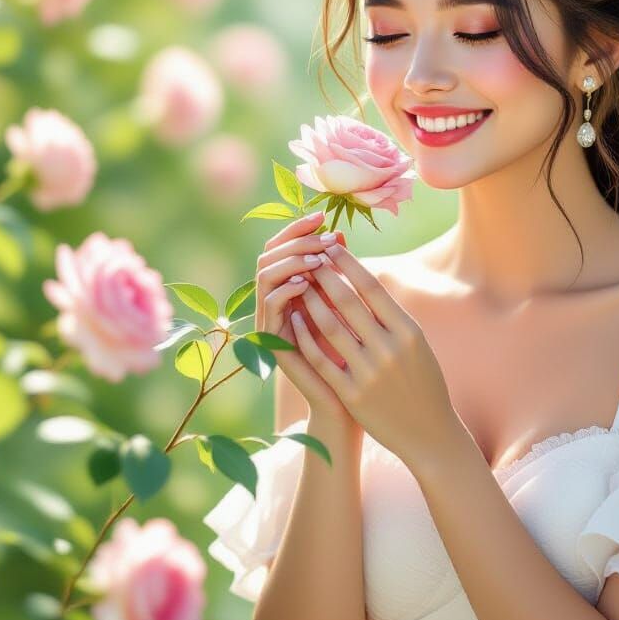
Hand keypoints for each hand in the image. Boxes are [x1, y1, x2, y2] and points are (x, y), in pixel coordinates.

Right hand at [255, 212, 359, 425]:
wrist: (350, 403)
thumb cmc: (354, 355)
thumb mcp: (348, 308)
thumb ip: (338, 274)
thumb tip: (340, 235)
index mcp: (291, 291)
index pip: (283, 247)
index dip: (298, 229)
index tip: (322, 216)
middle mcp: (276, 304)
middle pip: (268, 255)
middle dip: (296, 240)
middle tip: (324, 237)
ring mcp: (271, 322)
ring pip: (264, 276)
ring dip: (291, 261)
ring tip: (318, 257)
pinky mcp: (273, 342)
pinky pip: (270, 308)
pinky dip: (285, 290)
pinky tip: (307, 282)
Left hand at [286, 239, 459, 469]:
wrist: (430, 434)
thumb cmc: (424, 384)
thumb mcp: (418, 346)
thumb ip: (393, 318)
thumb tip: (365, 283)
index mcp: (409, 331)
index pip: (372, 288)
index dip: (348, 264)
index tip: (331, 246)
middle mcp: (390, 348)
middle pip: (348, 302)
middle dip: (324, 276)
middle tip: (307, 258)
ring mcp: (370, 372)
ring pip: (330, 327)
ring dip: (310, 302)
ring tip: (298, 286)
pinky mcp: (352, 394)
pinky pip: (322, 359)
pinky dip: (306, 337)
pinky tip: (294, 321)